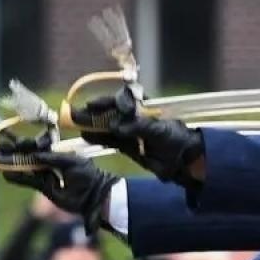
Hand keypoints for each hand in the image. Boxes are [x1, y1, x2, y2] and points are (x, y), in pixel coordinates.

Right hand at [0, 144, 119, 233]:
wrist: (94, 197)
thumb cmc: (87, 176)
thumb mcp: (71, 163)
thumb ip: (52, 158)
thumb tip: (35, 155)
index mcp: (59, 154)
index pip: (40, 147)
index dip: (27, 145)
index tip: (15, 141)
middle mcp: (51, 164)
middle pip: (31, 157)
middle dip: (17, 153)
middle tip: (2, 148)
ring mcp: (47, 176)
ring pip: (28, 169)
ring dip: (15, 165)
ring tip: (0, 160)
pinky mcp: (45, 188)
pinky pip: (30, 181)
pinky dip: (19, 178)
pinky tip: (8, 174)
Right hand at [71, 87, 205, 186]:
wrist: (184, 160)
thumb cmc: (177, 139)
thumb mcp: (159, 131)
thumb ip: (139, 127)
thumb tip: (117, 126)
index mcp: (145, 106)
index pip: (124, 99)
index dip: (109, 101)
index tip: (95, 106)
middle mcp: (136, 116)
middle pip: (111, 111)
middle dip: (94, 112)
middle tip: (76, 113)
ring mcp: (131, 131)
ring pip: (108, 125)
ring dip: (93, 125)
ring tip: (75, 124)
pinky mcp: (128, 145)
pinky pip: (110, 139)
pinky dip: (99, 138)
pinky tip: (86, 136)